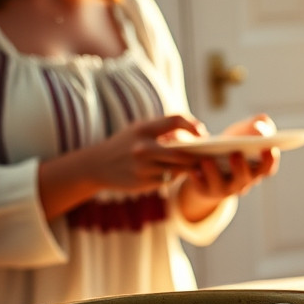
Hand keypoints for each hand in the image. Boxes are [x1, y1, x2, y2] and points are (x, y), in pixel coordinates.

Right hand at [84, 114, 207, 191]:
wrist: (97, 165)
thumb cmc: (125, 144)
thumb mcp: (139, 130)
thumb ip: (163, 130)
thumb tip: (193, 134)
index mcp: (143, 129)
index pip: (176, 120)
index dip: (193, 125)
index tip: (201, 133)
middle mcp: (142, 148)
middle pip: (181, 152)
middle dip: (196, 155)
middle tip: (205, 155)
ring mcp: (142, 167)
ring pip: (177, 169)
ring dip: (187, 167)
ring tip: (194, 163)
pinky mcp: (142, 183)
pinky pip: (168, 180)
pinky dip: (174, 176)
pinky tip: (175, 172)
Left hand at [178, 114, 280, 220]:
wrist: (208, 166)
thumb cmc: (230, 147)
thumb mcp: (243, 133)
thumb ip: (257, 125)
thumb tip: (261, 123)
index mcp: (256, 169)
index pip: (267, 168)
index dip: (270, 160)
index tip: (269, 147)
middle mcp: (242, 182)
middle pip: (244, 178)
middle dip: (240, 167)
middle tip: (236, 153)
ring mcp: (224, 188)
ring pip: (222, 185)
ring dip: (215, 173)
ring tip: (207, 159)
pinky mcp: (204, 190)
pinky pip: (201, 187)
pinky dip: (197, 179)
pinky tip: (193, 169)